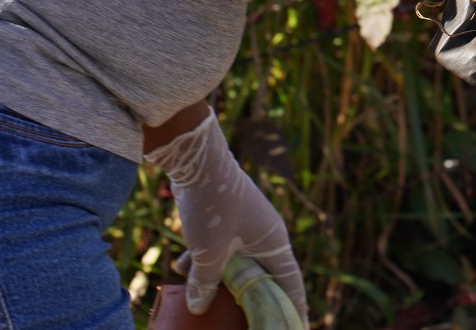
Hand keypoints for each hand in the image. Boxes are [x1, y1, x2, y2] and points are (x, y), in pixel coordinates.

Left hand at [144, 108, 307, 322]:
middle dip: (249, 299)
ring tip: (200, 300)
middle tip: (245, 321)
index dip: (293, 307)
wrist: (198, 161)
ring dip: (219, 279)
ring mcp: (246, 225)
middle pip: (261, 275)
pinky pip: (220, 247)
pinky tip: (179, 268)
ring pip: (236, 262)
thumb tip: (198, 306)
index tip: (296, 327)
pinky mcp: (226, 217)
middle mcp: (265, 234)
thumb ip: (206, 283)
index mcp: (274, 242)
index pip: (290, 283)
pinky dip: (204, 260)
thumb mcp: (207, 252)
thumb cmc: (213, 206)